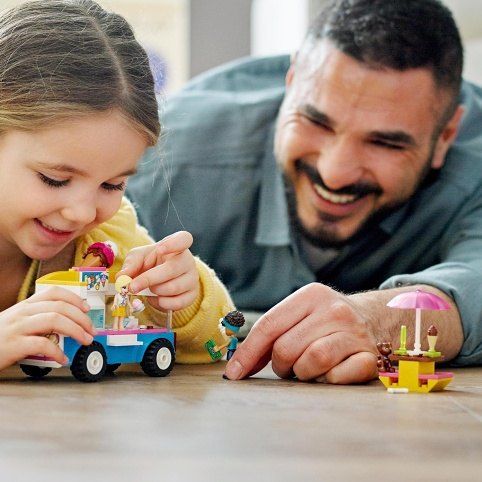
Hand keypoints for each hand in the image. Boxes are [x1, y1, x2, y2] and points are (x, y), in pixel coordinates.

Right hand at [0, 287, 95, 370]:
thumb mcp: (17, 323)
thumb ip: (37, 320)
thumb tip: (67, 324)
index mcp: (24, 306)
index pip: (54, 292)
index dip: (74, 298)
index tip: (86, 308)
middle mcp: (22, 313)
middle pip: (60, 307)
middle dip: (81, 318)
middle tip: (91, 331)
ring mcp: (17, 328)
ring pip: (54, 320)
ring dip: (75, 330)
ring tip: (84, 341)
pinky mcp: (13, 345)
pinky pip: (42, 344)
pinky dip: (57, 351)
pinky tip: (62, 358)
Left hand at [118, 231, 199, 311]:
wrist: (162, 279)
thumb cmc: (152, 263)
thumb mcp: (139, 257)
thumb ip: (131, 264)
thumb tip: (122, 277)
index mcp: (177, 246)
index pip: (184, 239)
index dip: (174, 244)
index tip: (159, 250)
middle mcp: (189, 261)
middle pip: (173, 269)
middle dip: (149, 279)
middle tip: (132, 287)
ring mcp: (193, 278)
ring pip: (174, 287)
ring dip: (155, 291)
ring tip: (148, 290)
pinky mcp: (192, 295)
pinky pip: (179, 302)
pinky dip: (163, 303)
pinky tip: (156, 299)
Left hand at [224, 283, 378, 383]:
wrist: (375, 318)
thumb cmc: (325, 321)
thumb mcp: (299, 314)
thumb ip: (270, 333)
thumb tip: (236, 365)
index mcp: (311, 295)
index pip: (268, 325)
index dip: (248, 352)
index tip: (234, 374)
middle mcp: (334, 310)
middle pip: (285, 349)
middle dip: (280, 365)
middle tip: (290, 365)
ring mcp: (355, 333)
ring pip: (311, 363)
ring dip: (303, 373)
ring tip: (309, 368)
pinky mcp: (370, 356)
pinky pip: (337, 377)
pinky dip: (328, 380)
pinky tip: (332, 371)